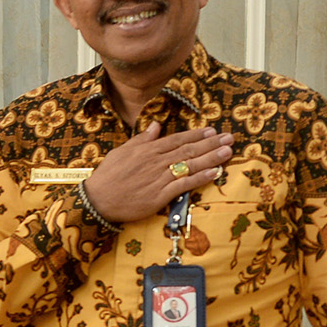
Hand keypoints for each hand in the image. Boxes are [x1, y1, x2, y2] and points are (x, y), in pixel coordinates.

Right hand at [81, 123, 232, 224]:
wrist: (97, 200)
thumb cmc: (107, 176)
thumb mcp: (121, 152)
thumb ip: (141, 139)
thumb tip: (156, 126)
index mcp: (147, 150)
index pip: (176, 140)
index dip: (196, 135)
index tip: (212, 131)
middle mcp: (155, 162)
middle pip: (188, 150)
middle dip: (210, 143)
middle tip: (229, 138)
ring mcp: (159, 178)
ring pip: (189, 165)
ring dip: (210, 157)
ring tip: (228, 151)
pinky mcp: (160, 195)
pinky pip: (184, 184)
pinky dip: (200, 178)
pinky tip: (214, 172)